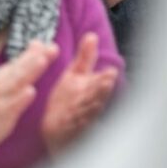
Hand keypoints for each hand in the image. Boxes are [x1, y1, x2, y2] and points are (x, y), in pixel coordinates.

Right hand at [0, 40, 57, 149]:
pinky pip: (10, 106)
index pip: (20, 62)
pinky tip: (30, 91)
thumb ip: (17, 71)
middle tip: (51, 47)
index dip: (34, 52)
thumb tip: (35, 53)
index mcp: (3, 78)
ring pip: (15, 83)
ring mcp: (0, 100)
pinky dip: (20, 98)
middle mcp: (1, 85)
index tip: (49, 43)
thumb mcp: (1, 86)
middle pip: (19, 69)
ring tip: (41, 60)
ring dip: (28, 71)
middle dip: (34, 57)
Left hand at [41, 33, 116, 154]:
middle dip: (102, 92)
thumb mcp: (76, 75)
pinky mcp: (68, 132)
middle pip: (97, 99)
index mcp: (90, 90)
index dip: (104, 79)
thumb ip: (85, 58)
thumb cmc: (70, 101)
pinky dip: (73, 124)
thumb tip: (92, 35)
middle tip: (107, 83)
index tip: (110, 72)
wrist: (56, 130)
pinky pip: (71, 128)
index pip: (100, 84)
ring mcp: (80, 120)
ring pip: (87, 113)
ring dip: (91, 107)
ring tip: (94, 101)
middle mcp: (89, 105)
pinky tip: (73, 119)